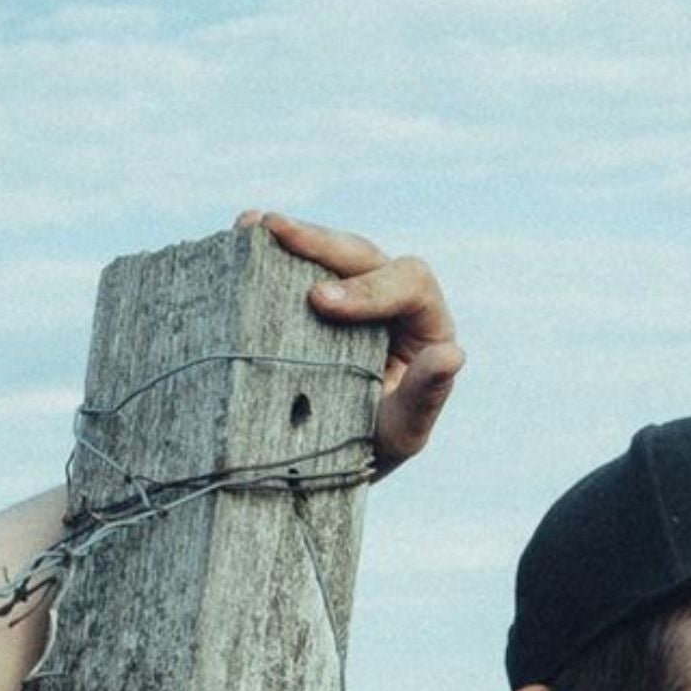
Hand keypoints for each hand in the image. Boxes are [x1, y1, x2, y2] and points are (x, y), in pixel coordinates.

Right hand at [235, 212, 465, 475]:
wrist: (331, 463)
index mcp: (426, 324)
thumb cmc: (377, 449)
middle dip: (319, 243)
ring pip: (329, 254)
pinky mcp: (315, 303)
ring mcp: (352, 296)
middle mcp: (393, 300)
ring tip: (248, 227)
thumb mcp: (402, 432)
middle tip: (274, 233)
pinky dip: (269, 254)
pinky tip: (238, 238)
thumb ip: (425, 396)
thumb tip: (452, 354)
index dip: (367, 288)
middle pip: (363, 255)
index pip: (408, 284)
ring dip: (289, 238)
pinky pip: (297, 269)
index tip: (319, 301)